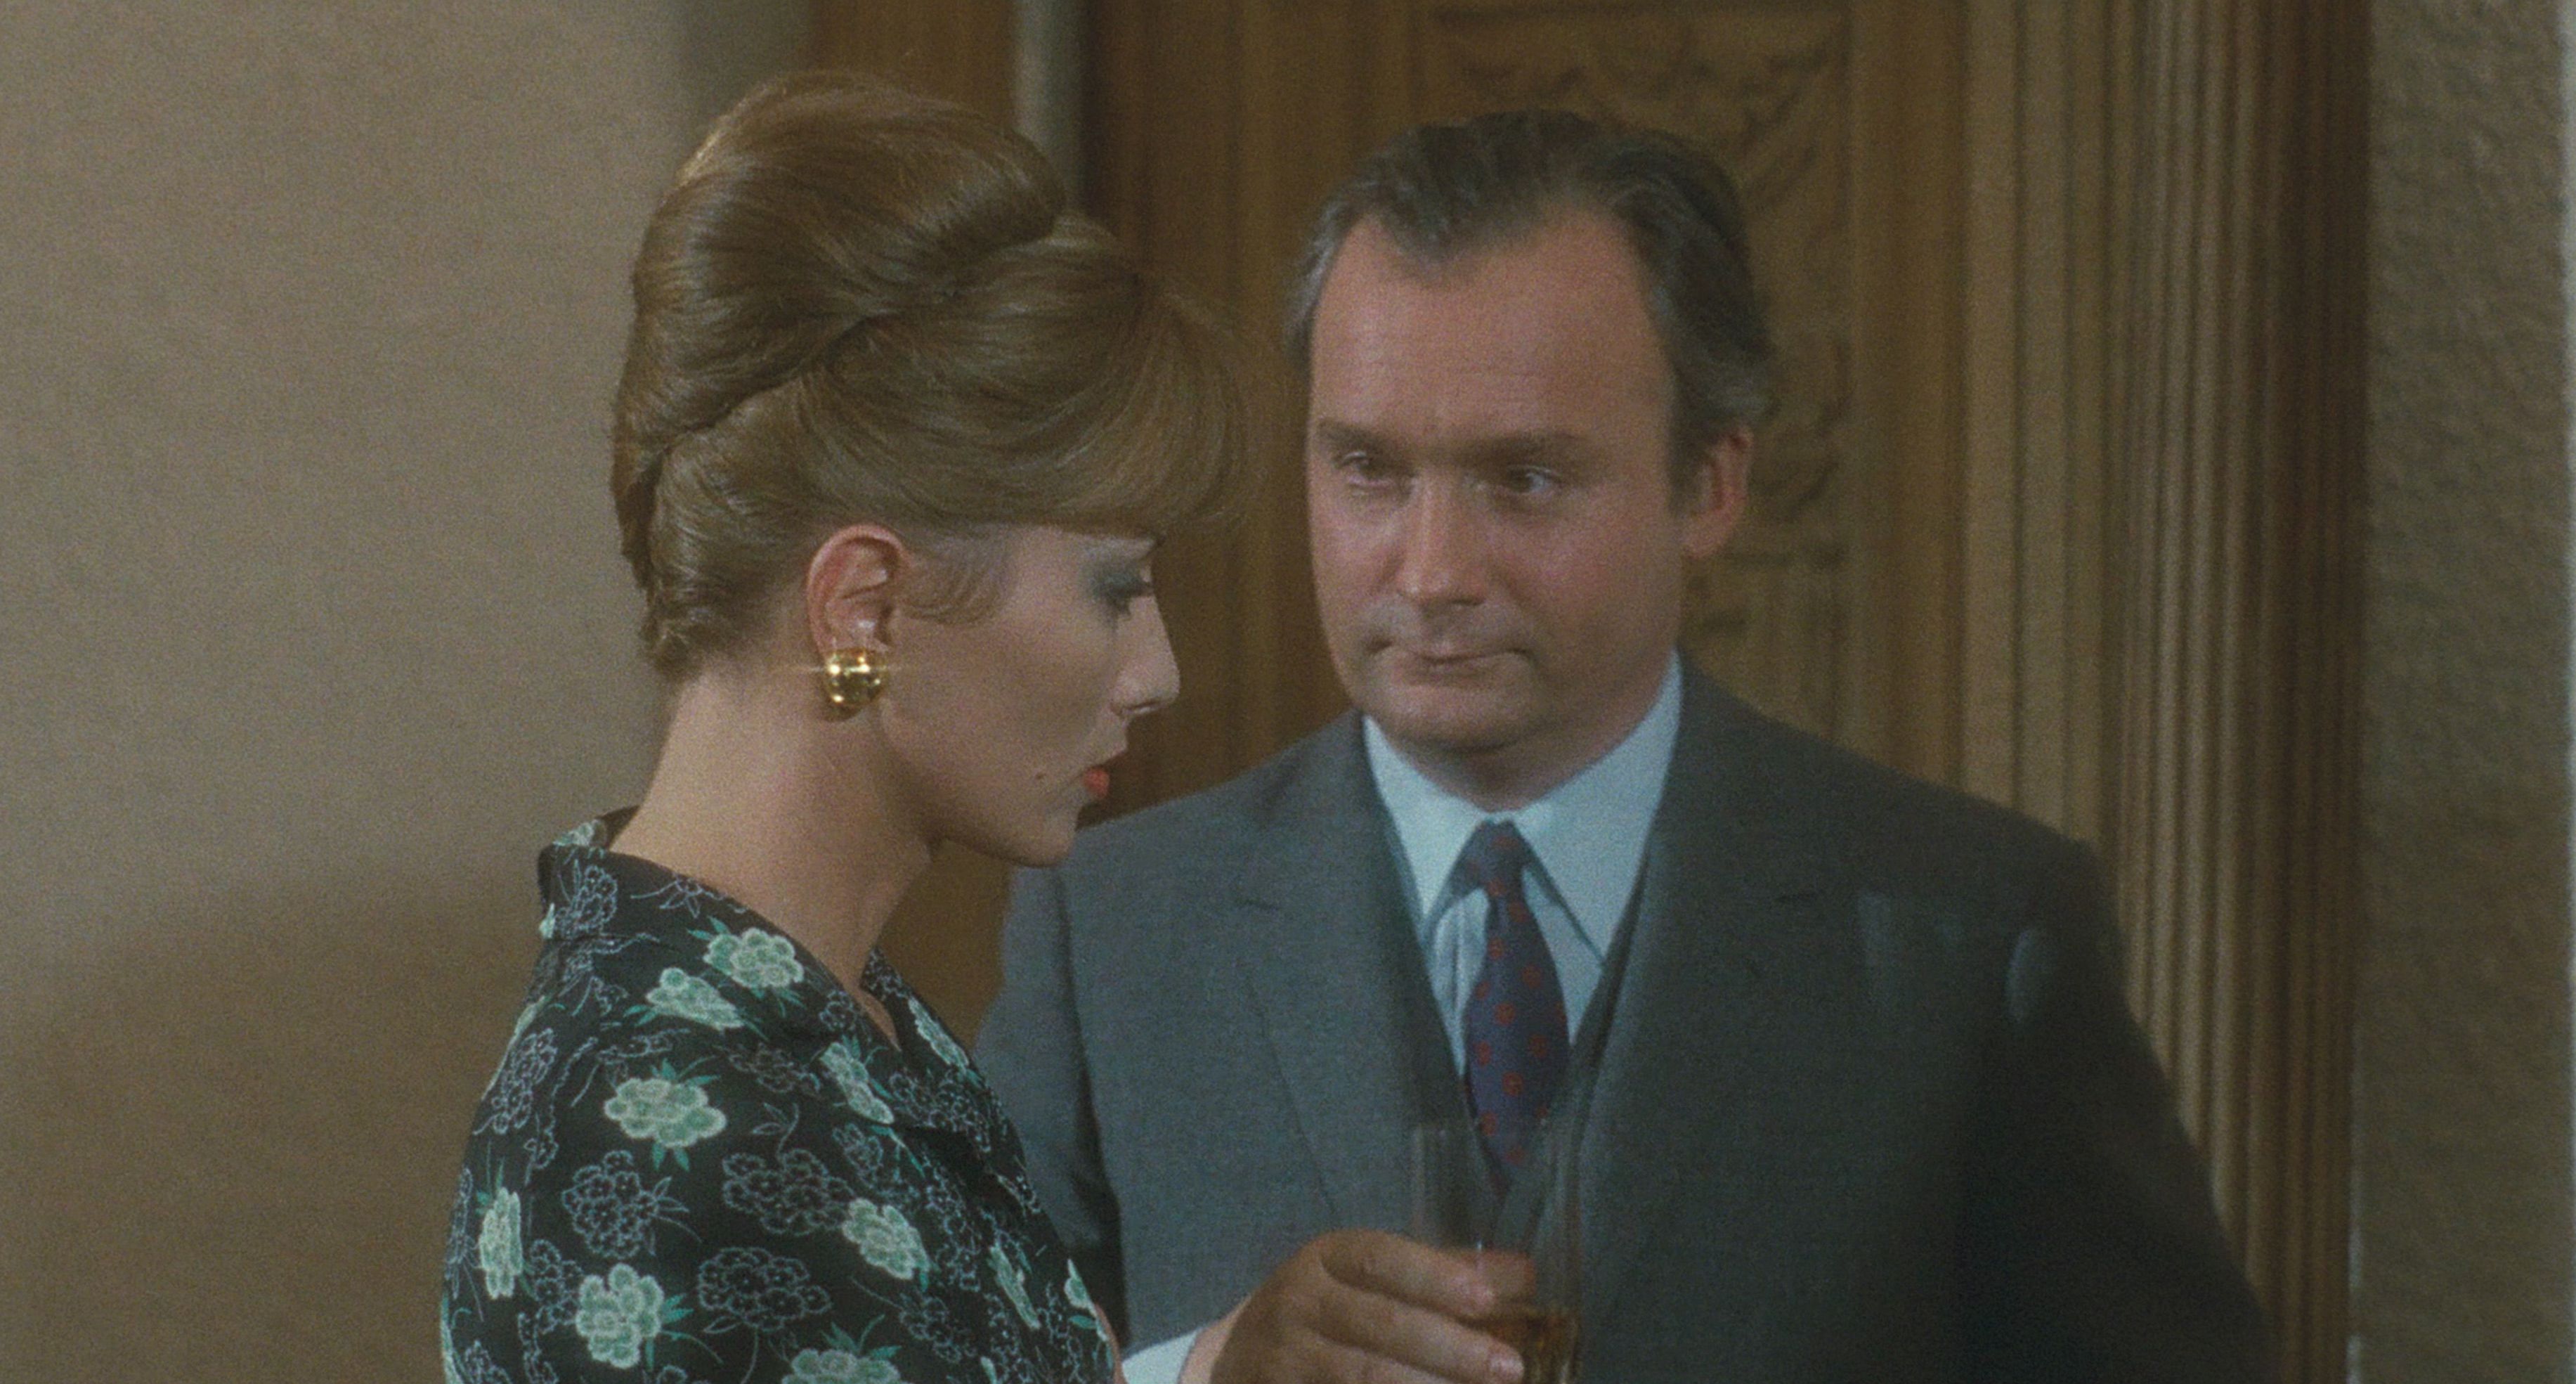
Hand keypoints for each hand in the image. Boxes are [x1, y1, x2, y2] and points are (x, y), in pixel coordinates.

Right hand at [1191, 1230, 1531, 1383]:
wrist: (1235, 1360)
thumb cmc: (1327, 1312)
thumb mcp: (1371, 1279)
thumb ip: (1443, 1274)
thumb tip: (1525, 1275)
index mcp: (1327, 1260)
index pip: (1381, 1259)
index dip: (1434, 1277)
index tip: (1486, 1302)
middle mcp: (1300, 1302)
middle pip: (1379, 1325)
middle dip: (1449, 1348)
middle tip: (1509, 1368)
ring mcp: (1286, 1358)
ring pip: (1361, 1376)